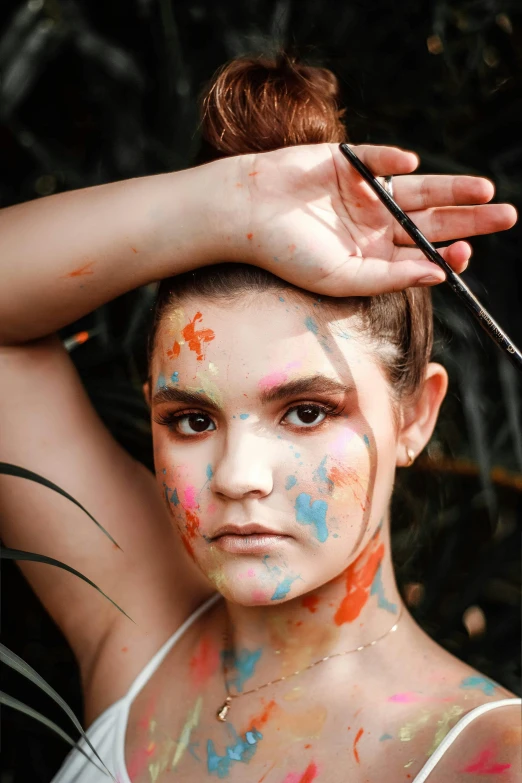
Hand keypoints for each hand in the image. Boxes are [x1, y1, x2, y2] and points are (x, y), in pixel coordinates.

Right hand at [230, 143, 516, 295]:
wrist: (244, 214)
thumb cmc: (288, 253)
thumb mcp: (344, 276)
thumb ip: (391, 277)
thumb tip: (440, 275)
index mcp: (371, 254)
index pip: (419, 254)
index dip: (446, 253)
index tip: (466, 254)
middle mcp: (373, 223)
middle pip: (430, 219)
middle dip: (467, 218)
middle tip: (506, 216)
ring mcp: (362, 191)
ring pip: (417, 188)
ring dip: (449, 188)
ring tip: (484, 189)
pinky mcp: (347, 161)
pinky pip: (378, 159)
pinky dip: (393, 161)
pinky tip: (411, 166)